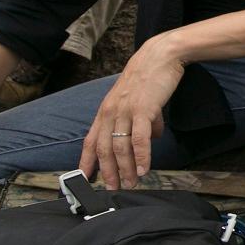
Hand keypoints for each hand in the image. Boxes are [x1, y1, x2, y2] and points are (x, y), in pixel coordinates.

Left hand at [81, 36, 185, 188]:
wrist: (159, 56)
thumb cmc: (149, 77)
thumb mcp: (138, 101)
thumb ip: (141, 121)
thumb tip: (152, 137)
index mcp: (106, 111)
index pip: (90, 141)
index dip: (86, 161)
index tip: (84, 179)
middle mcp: (110, 112)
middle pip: (104, 149)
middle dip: (108, 172)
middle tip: (113, 189)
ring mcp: (125, 111)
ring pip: (120, 147)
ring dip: (126, 169)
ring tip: (131, 183)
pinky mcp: (142, 109)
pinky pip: (139, 139)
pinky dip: (141, 156)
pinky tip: (144, 169)